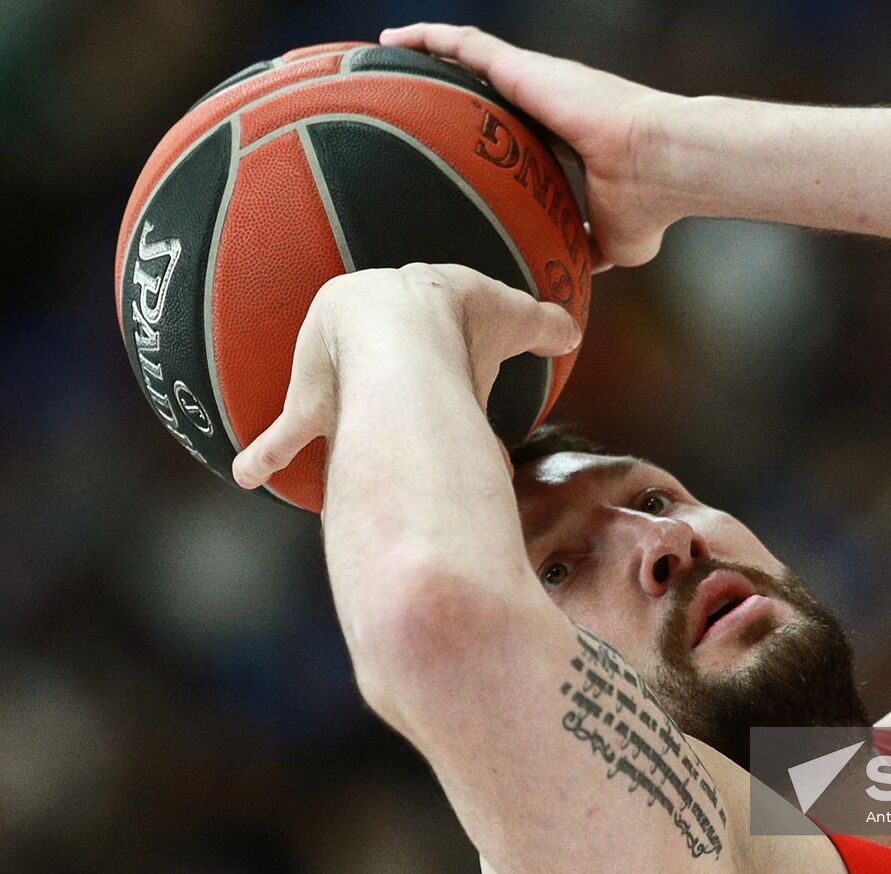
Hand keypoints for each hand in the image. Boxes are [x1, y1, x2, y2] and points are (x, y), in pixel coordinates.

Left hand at [231, 263, 579, 488]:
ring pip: (328, 398)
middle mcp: (366, 344)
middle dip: (376, 381)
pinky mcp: (311, 408)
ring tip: (324, 444)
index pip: (426, 324)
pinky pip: (286, 434)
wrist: (401, 327)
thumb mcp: (516, 317)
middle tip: (390, 408)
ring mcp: (335, 378)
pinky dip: (268, 454)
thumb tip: (572, 331)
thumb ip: (546, 326)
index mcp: (414, 313)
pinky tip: (249, 474)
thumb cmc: (461, 318)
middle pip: (371, 367)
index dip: (436, 341)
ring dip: (325, 418)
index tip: (444, 361)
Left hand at [380, 22, 683, 270]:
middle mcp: (550, 102)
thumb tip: (571, 273)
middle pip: (486, 86)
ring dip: (429, 51)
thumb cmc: (650, 205)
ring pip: (469, 56)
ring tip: (387, 52)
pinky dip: (429, 38)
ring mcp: (537, 81)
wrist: (663, 166)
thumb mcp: (615, 242)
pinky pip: (465, 44)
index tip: (457, 141)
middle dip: (451, 86)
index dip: (487, 129)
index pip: (515, 127)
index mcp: (566, 136)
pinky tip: (395, 39)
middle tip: (409, 96)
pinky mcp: (525, 68)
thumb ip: (588, 248)